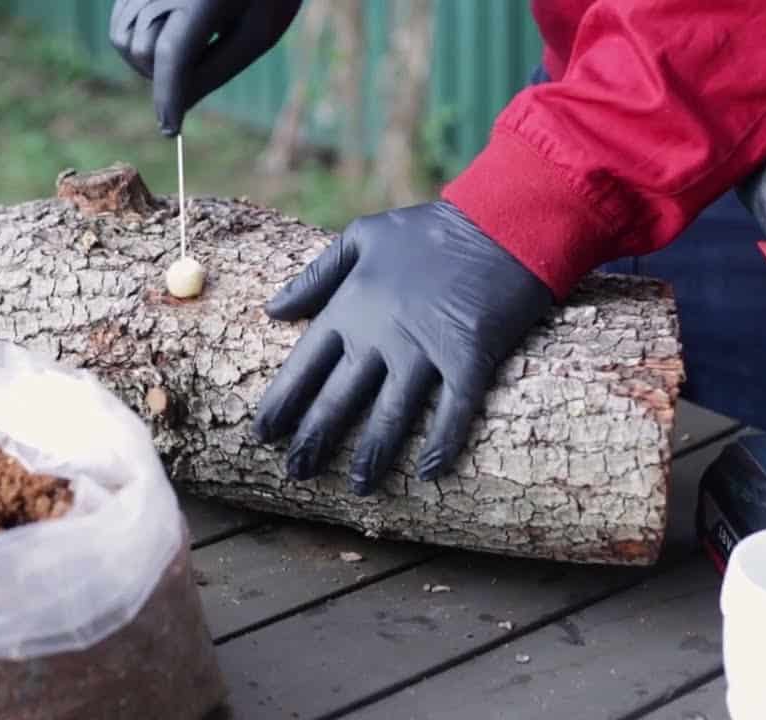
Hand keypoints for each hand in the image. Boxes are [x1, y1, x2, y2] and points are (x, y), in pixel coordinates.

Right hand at [109, 0, 301, 134]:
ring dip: (146, 58)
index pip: (172, 56)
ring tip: (182, 50)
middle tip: (194, 72)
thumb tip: (179, 106)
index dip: (168, 98)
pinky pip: (121, 19)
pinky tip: (167, 34)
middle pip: (143, 51)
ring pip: (123, 38)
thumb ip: (216, 70)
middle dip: (162, 76)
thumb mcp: (257, 33)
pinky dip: (136, 37)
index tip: (171, 130)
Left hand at [252, 202, 554, 495]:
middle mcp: (381, 336)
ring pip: (390, 417)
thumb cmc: (429, 230)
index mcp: (350, 308)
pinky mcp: (470, 359)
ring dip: (372, 456)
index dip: (281, 405)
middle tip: (297, 474)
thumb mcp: (361, 237)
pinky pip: (453, 413)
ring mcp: (426, 350)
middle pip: (338, 402)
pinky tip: (428, 473)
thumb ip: (316, 276)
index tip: (263, 436)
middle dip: (314, 442)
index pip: (303, 368)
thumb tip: (272, 309)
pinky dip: (442, 445)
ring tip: (358, 487)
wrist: (502, 221)